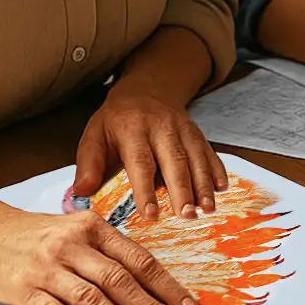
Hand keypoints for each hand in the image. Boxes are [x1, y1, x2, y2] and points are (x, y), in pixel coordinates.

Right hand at [0, 211, 204, 304]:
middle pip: (118, 280)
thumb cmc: (44, 236)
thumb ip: (113, 253)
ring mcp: (46, 268)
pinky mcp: (23, 289)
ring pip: (90, 297)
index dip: (167, 286)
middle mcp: (71, 246)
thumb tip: (156, 287)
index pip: (139, 260)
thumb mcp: (81, 231)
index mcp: (94, 229)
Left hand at [75, 88, 225, 220]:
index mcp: (133, 128)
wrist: (146, 89)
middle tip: (186, 215)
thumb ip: (88, 163)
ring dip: (203, 184)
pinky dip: (217, 170)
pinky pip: (209, 151)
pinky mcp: (196, 132)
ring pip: (196, 157)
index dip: (146, 189)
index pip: (141, 162)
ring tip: (206, 208)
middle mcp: (161, 127)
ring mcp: (182, 129)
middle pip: (175, 161)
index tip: (150, 214)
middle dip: (182, 190)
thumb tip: (82, 191)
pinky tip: (222, 188)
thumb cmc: (117, 119)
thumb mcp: (94, 134)